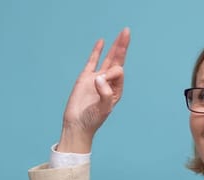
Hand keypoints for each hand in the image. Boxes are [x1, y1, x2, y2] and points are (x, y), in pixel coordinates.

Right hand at [58, 27, 130, 152]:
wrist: (77, 125)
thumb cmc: (92, 120)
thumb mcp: (103, 108)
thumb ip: (104, 93)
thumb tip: (99, 77)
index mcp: (116, 89)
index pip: (118, 71)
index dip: (111, 72)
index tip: (101, 81)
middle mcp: (108, 82)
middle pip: (118, 60)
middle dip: (122, 46)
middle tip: (127, 31)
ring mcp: (97, 78)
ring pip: (107, 58)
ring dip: (114, 46)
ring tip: (122, 34)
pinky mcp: (85, 78)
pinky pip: (92, 61)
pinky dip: (96, 51)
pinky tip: (101, 42)